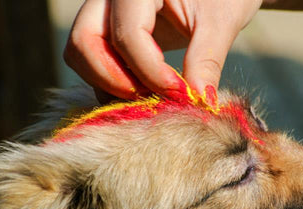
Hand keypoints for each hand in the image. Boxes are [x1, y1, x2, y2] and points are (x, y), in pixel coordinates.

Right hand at [64, 0, 261, 100]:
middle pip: (84, 41)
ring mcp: (105, 12)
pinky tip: (145, 91)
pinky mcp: (110, 30)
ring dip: (109, 84)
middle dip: (113, 81)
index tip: (181, 95)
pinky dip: (113, 81)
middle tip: (151, 99)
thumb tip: (199, 102)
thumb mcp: (221, 21)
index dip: (151, 73)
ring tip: (150, 97)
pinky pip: (96, 59)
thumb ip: (207, 60)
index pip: (127, 35)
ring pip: (82, 53)